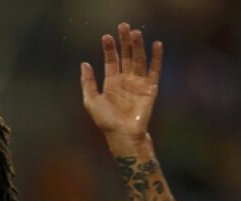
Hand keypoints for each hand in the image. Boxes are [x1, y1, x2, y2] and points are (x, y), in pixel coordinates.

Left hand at [81, 22, 162, 151]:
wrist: (123, 134)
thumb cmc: (106, 120)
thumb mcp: (91, 101)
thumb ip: (88, 83)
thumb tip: (84, 63)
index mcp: (111, 82)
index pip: (111, 60)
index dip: (109, 48)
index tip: (106, 36)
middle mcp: (125, 80)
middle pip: (126, 56)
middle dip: (124, 42)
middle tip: (124, 26)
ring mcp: (138, 83)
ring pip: (139, 59)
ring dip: (138, 46)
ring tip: (136, 32)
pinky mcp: (150, 88)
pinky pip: (154, 69)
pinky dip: (156, 57)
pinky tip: (156, 45)